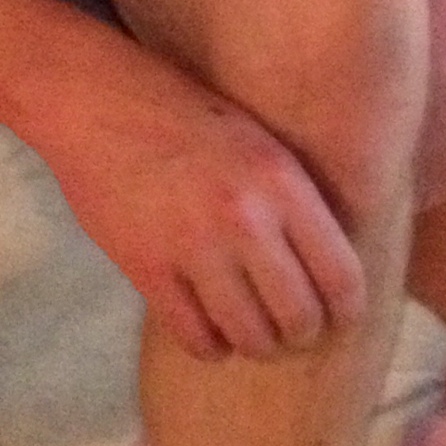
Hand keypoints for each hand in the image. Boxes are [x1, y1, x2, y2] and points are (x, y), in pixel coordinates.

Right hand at [36, 55, 366, 362]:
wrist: (98, 100)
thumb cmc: (187, 117)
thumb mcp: (260, 143)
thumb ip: (296, 202)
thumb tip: (332, 270)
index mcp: (282, 182)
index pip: (341, 276)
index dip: (346, 310)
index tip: (339, 316)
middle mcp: (244, 217)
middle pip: (300, 319)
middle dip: (302, 334)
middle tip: (292, 328)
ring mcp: (193, 246)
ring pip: (251, 337)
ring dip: (256, 343)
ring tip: (252, 329)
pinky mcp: (147, 267)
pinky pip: (196, 337)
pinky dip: (210, 344)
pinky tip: (211, 328)